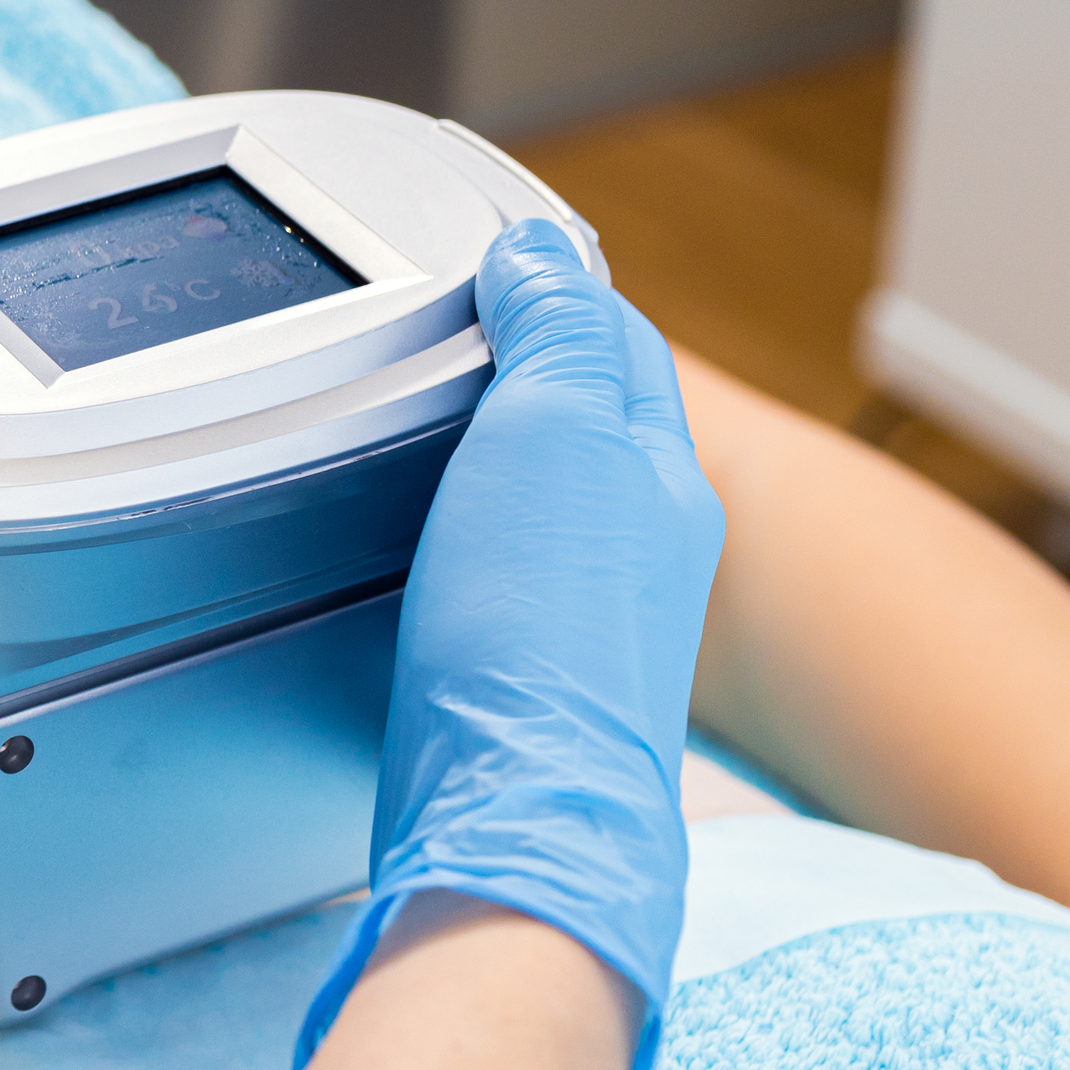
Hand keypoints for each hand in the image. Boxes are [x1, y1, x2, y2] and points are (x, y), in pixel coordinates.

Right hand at [295, 223, 725, 1069]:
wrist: (515, 817)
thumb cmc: (541, 635)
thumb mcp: (555, 434)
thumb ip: (557, 332)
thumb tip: (541, 253)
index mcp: (657, 469)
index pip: (612, 337)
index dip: (548, 288)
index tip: (481, 261)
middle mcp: (641, 542)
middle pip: (583, 418)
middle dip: (523, 371)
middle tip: (439, 336)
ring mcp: (590, 619)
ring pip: (543, 500)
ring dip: (490, 457)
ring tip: (416, 430)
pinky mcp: (527, 683)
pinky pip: (505, 576)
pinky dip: (463, 541)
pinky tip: (412, 556)